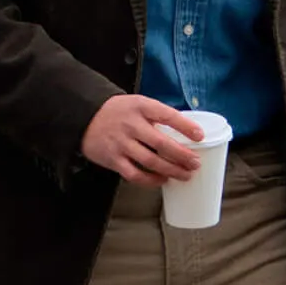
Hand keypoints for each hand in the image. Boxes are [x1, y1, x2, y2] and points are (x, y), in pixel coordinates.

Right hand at [82, 95, 204, 184]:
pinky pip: (135, 174)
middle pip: (162, 143)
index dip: (185, 126)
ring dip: (171, 170)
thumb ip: (157, 116)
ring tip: (185, 174)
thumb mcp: (138, 104)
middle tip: (195, 163)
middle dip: (182, 155)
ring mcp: (121, 143)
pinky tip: (162, 180)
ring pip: (151, 162)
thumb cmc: (118, 112)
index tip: (200, 136)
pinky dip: (151, 180)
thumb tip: (185, 132)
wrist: (85, 117)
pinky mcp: (113, 159)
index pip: (167, 115)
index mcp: (141, 107)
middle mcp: (131, 125)